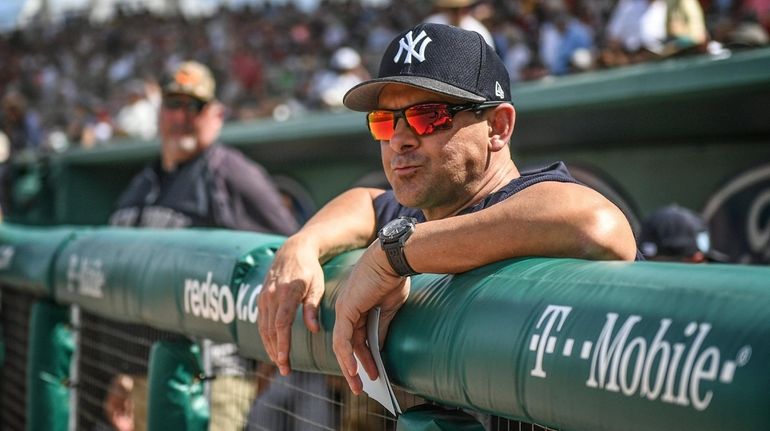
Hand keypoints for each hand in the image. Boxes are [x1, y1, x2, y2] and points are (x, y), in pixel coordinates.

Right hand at [258, 236, 324, 374]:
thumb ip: (313, 307)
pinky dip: (265, 337)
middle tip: (285, 370)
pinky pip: (261, 321)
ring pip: (263, 328)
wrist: (292, 251)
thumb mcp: (317, 285)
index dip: (282, 343)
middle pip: (270, 329)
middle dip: (276, 351)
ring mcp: (264, 297)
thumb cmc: (310, 269)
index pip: (281, 323)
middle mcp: (271, 295)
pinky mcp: (260, 298)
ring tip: (279, 363)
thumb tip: (314, 329)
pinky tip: (273, 347)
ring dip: (270, 347)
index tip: (284, 359)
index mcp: (287, 292)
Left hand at [332, 241, 409, 394]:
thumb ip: (381, 326)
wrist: (393, 259)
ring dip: (350, 367)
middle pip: (347, 344)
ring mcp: (344, 309)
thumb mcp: (388, 307)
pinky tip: (354, 370)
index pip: (356, 336)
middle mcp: (346, 308)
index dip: (364, 355)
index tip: (373, 370)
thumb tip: (379, 346)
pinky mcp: (346, 310)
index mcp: (356, 306)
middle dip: (355, 367)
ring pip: (342, 346)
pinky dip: (348, 356)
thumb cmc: (393, 277)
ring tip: (359, 385)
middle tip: (361, 385)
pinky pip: (343, 339)